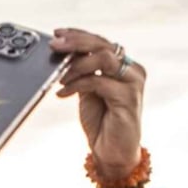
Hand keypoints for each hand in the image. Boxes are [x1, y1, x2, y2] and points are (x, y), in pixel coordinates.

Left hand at [52, 28, 145, 180]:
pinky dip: (77, 85)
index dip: (78, 35)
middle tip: (54, 45)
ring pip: (103, 58)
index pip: (100, 41)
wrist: (113, 153)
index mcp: (123, 65)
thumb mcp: (88, 91)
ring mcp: (133, 83)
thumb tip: (63, 52)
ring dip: (77, 64)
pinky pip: (98, 81)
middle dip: (75, 43)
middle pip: (102, 45)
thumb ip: (82, 71)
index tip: (57, 33)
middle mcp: (132, 70)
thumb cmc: (102, 123)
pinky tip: (62, 93)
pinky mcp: (129, 97)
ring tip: (60, 77)